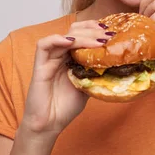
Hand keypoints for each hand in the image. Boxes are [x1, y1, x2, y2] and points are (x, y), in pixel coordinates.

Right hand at [21, 20, 114, 135]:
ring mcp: (50, 59)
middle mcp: (61, 55)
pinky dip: (57, 40)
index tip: (111, 31)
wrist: (49, 125)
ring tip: (98, 40)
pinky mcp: (39, 66)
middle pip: (74, 31)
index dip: (95, 29)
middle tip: (108, 35)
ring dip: (82, 35)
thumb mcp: (88, 88)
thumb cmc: (65, 107)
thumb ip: (96, 74)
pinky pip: (44, 45)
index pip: (82, 34)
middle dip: (92, 30)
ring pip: (63, 36)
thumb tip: (115, 65)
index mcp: (71, 58)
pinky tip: (72, 42)